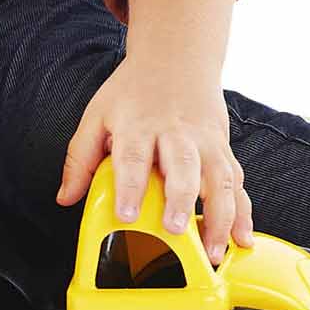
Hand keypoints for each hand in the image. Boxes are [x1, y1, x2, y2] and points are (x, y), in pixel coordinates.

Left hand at [53, 52, 253, 263]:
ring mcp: (205, 140)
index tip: (126, 215)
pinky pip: (238, 181)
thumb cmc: (134, 90)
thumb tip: (66, 197)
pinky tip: (242, 237)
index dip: (130, 187)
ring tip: (213, 252)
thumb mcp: (98, 114)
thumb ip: (80, 157)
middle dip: (181, 199)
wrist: (176, 56)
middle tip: (175, 229)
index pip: (133, 157)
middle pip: (182, 166)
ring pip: (219, 178)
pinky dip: (243, 211)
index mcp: (139, 125)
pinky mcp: (224, 148)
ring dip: (219, 216)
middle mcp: (176, 133)